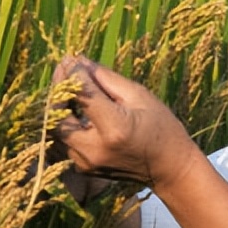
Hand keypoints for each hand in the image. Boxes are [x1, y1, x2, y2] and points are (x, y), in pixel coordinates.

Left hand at [52, 55, 199, 190]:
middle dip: (57, 90)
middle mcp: (94, 148)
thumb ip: (107, 79)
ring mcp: (86, 162)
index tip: (70, 58)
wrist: (170, 169)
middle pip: (58, 115)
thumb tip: (80, 61)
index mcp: (114, 128)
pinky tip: (77, 107)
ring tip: (69, 86)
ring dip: (59, 106)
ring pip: (57, 129)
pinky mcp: (83, 167)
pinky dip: (68, 121)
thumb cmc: (162, 127)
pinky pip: (65, 140)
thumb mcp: (139, 96)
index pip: (82, 94)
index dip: (73, 73)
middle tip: (63, 69)